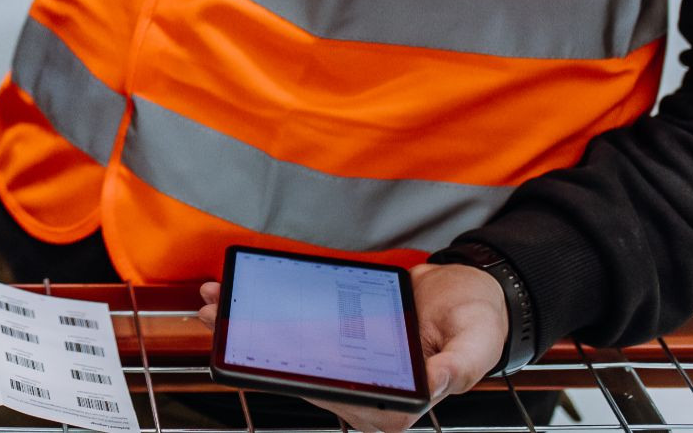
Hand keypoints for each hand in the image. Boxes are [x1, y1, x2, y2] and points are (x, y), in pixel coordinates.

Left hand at [197, 263, 507, 432]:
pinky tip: (244, 295)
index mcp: (397, 404)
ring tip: (215, 303)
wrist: (471, 289)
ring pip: (292, 354)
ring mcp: (351, 366)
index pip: (337, 397)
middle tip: (217, 319)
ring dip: (251, 330)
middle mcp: (368, 392)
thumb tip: (431, 383)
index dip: (294, 379)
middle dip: (254, 349)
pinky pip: (301, 331)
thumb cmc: (478, 321)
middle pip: (302, 375)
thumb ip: (457, 366)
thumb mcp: (477, 342)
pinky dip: (269, 314)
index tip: (261, 357)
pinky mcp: (343, 341)